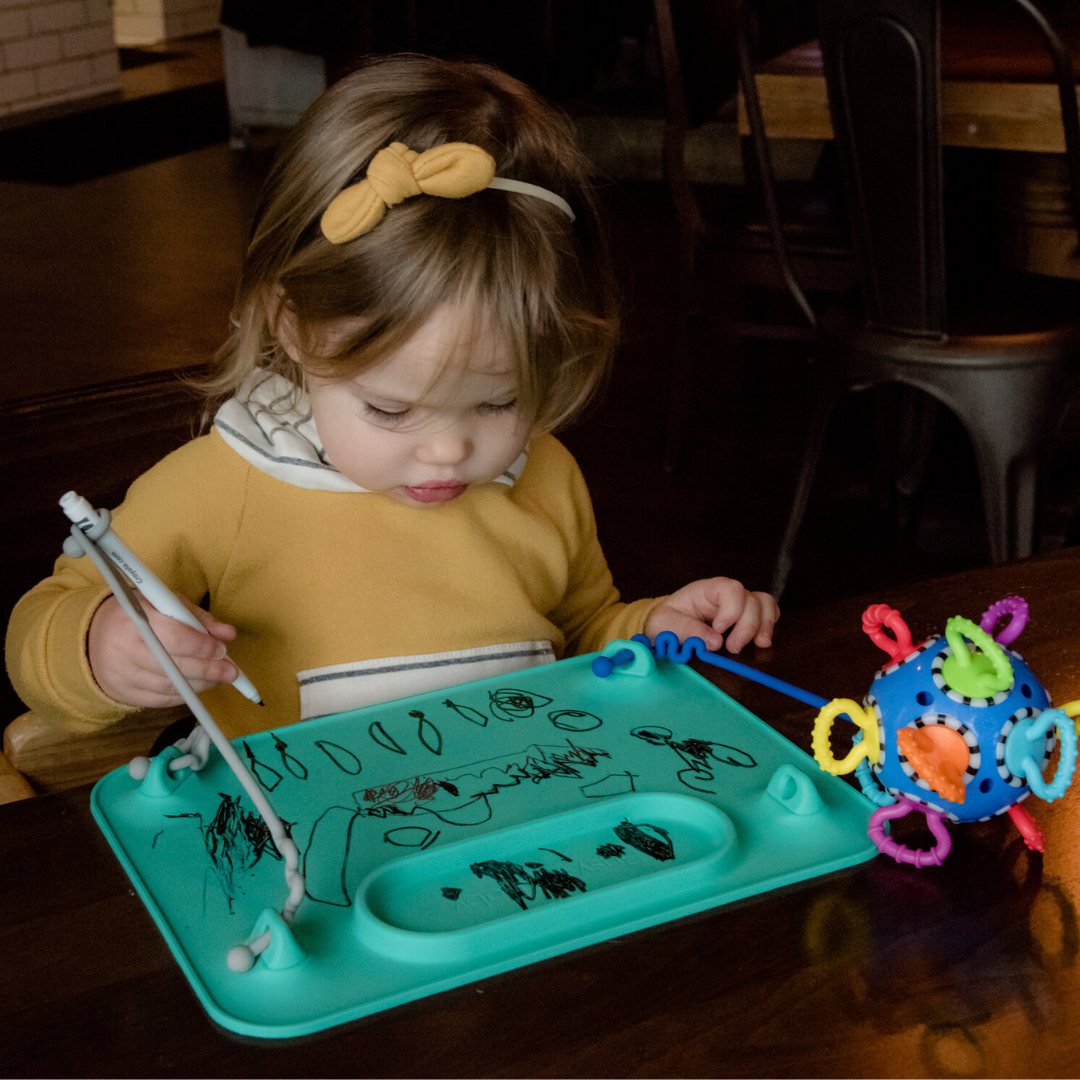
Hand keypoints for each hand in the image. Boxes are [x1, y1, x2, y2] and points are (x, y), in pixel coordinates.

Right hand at [88, 594, 238, 707]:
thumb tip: (227, 634)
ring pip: (168, 685)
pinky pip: (160, 699)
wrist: (95, 637)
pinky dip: (183, 695)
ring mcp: (121, 673)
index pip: (173, 636)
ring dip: (199, 684)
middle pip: (172, 665)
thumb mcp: (167, 604)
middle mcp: (124, 647)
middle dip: (206, 670)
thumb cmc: (141, 615)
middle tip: (231, 672)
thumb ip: (198, 618)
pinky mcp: (123, 693)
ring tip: (218, 678)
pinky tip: (197, 686)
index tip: (222, 650)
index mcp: (135, 617)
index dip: (201, 646)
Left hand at [645, 577, 778, 653]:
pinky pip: (768, 613)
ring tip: (758, 645)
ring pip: (765, 604)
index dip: (731, 610)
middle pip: (751, 600)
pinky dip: (769, 625)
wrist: (668, 624)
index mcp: (707, 589)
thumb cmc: (666, 620)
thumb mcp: (666, 624)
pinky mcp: (747, 616)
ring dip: (764, 625)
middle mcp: (727, 594)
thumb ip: (687, 630)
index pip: (730, 589)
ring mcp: (740, 604)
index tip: (720, 629)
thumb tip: (716, 641)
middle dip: (747, 626)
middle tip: (733, 648)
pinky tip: (761, 640)